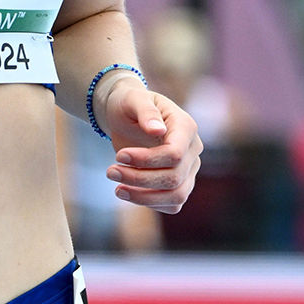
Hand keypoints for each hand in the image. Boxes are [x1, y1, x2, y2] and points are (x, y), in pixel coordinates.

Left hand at [101, 77, 200, 212]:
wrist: (126, 115)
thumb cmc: (130, 103)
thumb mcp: (133, 99)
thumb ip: (146, 111)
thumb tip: (157, 130)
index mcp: (186, 126)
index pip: (174, 154)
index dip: (146, 160)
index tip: (119, 156)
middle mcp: (193, 149)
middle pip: (173, 177)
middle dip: (138, 179)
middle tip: (110, 172)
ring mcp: (189, 169)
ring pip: (176, 195)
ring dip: (144, 197)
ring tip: (117, 189)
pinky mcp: (180, 183)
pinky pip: (172, 204)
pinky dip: (149, 202)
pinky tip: (128, 192)